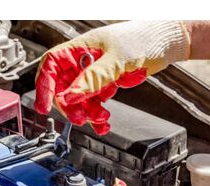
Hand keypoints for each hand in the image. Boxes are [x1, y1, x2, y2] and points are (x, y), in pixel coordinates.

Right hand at [34, 21, 190, 134]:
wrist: (165, 43)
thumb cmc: (142, 38)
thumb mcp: (116, 60)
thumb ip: (93, 79)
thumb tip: (70, 96)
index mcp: (79, 48)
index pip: (51, 66)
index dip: (44, 86)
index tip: (44, 106)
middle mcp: (83, 62)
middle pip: (63, 88)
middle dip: (70, 106)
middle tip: (79, 118)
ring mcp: (93, 74)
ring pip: (79, 100)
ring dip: (86, 113)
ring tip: (100, 119)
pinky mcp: (104, 84)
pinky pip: (93, 104)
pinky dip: (97, 115)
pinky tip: (103, 122)